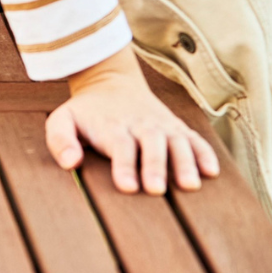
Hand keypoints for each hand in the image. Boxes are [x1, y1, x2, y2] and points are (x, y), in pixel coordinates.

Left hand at [46, 45, 219, 193]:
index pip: (120, 146)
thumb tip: (70, 163)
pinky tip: (211, 172)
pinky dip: (204, 153)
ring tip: (190, 185)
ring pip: (177, 142)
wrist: (110, 83)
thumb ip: (60, 140)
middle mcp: (141, 125)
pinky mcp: (176, 127)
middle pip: (151, 145)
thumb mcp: (62, 120)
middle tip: (157, 189)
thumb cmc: (85, 112)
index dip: (124, 166)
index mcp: (113, 126)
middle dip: (155, 166)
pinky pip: (194, 139)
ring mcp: (162, 126)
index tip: (127, 187)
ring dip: (185, 163)